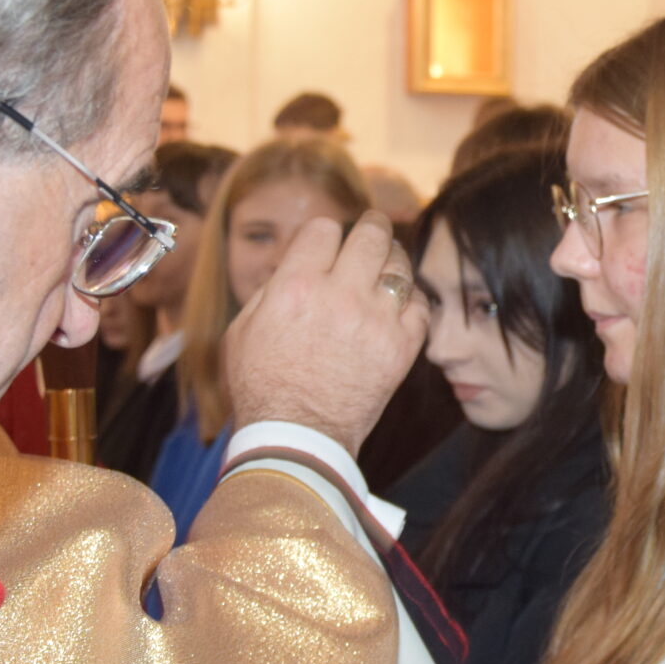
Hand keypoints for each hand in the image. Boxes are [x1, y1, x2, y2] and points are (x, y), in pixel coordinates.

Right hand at [223, 211, 426, 453]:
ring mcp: (376, 321)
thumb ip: (271, 291)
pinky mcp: (401, 348)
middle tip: (375, 227)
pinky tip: (400, 305)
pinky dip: (413, 300)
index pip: (324, 229)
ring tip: (389, 264)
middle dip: (373, 226)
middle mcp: (339, 296)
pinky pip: (421, 305)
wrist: (298, 437)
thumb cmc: (262, 387)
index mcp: (296, 286)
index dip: (327, 233)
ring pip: (400, 264)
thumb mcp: (243, 330)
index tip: (330, 243)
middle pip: (371, 235)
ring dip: (394, 260)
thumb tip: (294, 266)